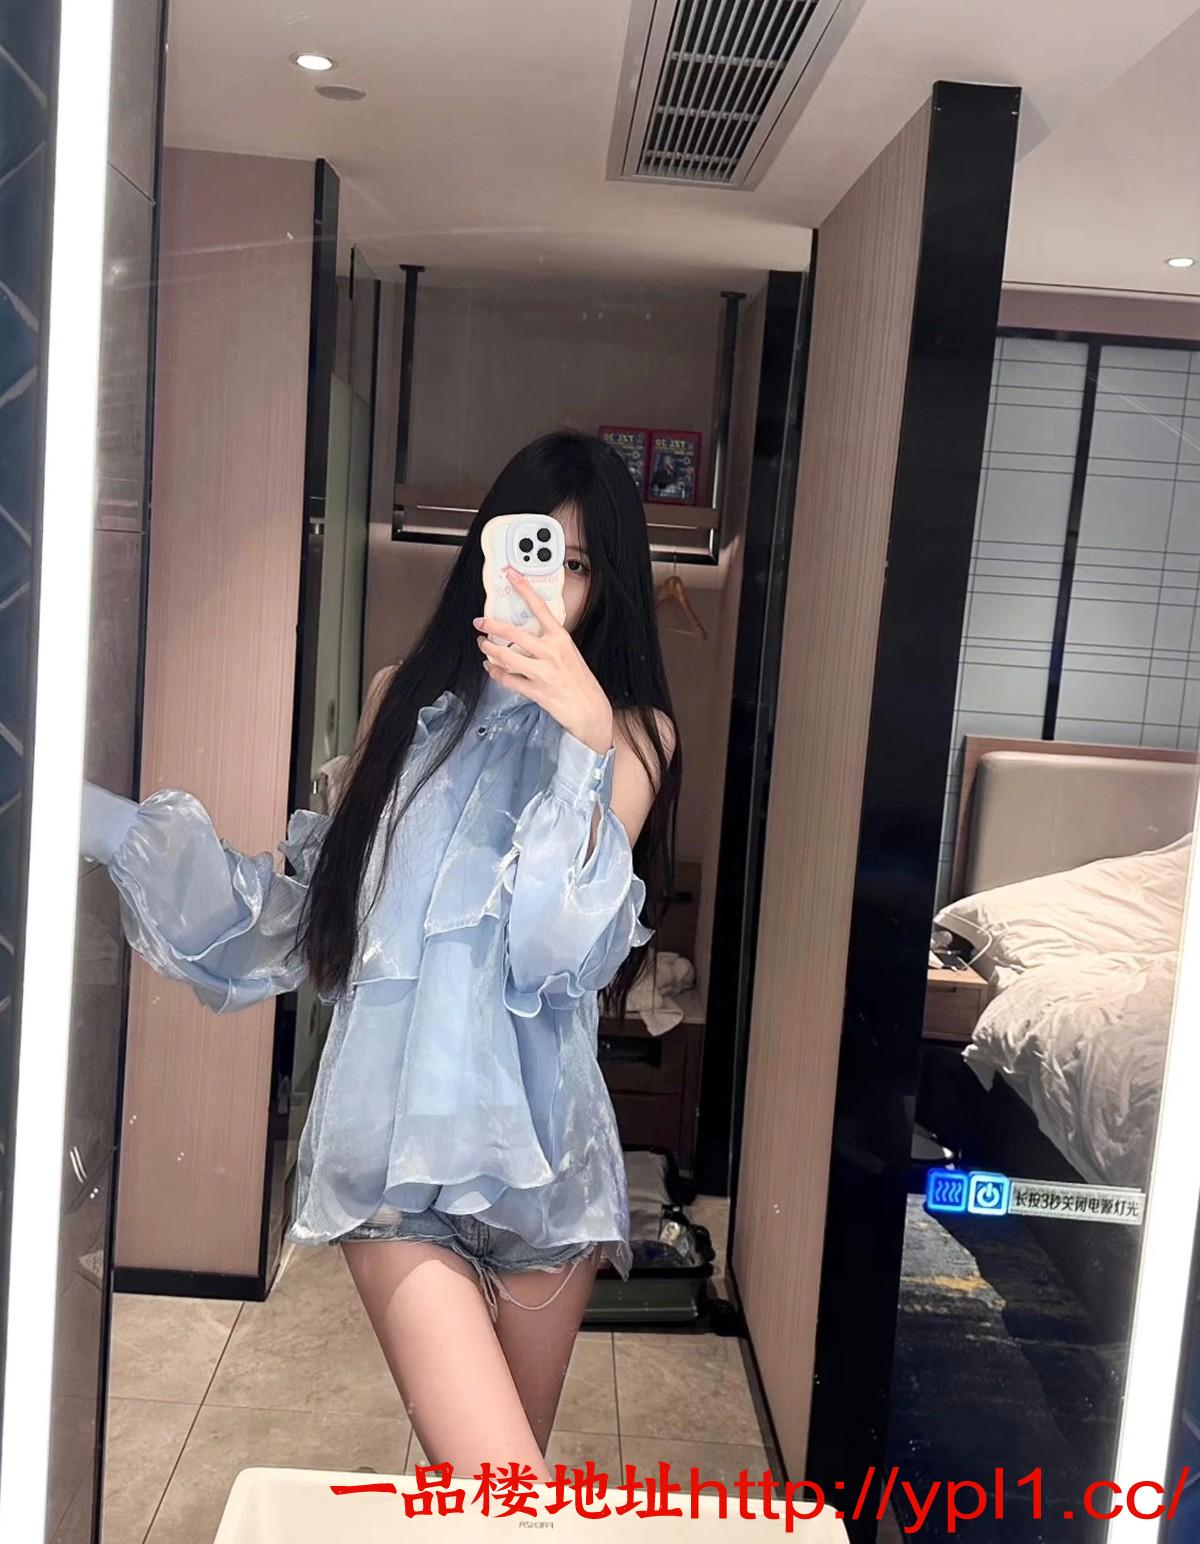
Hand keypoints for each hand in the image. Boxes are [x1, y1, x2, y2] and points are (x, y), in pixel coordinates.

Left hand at [474, 568, 613, 754]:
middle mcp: (551, 652)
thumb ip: (549, 642)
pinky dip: (495, 673)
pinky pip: (507, 679)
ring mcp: (543, 672)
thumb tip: (525, 633)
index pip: (540, 608)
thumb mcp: (568, 653)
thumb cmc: (579, 681)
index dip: (524, 589)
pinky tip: (491, 669)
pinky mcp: (536, 691)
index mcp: (560, 638)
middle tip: (480, 622)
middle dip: (491, 625)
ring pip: (506, 656)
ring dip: (489, 650)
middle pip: (514, 633)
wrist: (590, 709)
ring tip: (483, 646)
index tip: (511, 575)